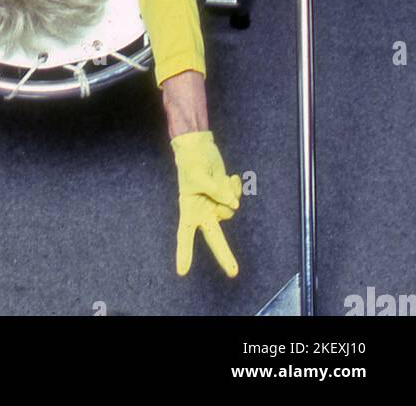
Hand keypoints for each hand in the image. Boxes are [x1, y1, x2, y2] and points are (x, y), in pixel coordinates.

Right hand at [171, 130, 241, 277]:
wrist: (198, 146)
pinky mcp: (226, 195)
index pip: (185, 235)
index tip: (182, 272)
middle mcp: (204, 212)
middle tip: (233, 273)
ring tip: (222, 179)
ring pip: (230, 210)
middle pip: (215, 238)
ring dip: (229, 196)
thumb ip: (216, 192)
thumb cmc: (191, 162)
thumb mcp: (198, 177)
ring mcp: (216, 204)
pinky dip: (235, 187)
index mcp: (189, 210)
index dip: (184, 252)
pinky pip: (236, 197)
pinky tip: (230, 176)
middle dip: (224, 255)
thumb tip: (235, 204)